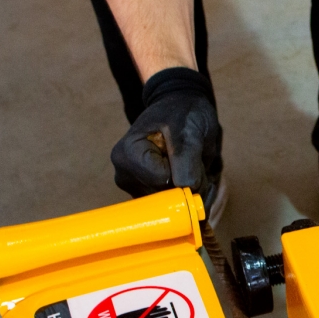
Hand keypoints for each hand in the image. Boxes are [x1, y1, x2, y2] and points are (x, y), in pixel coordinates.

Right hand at [111, 67, 222, 198]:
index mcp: (127, 155)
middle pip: (166, 197)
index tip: (188, 150)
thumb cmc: (183, 114)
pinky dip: (190, 193)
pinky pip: (174, 206)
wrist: (183, 110)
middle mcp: (124, 175)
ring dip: (192, 188)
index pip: (162, 181)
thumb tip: (186, 188)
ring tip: (190, 162)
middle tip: (194, 158)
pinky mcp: (148, 196)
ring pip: (172, 205)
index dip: (184, 170)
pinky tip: (189, 172)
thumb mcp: (188, 130)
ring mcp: (135, 188)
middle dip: (190, 183)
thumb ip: (186, 158)